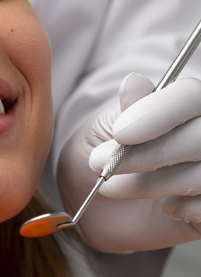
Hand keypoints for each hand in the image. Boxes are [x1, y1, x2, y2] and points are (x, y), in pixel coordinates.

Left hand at [57, 73, 200, 251]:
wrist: (99, 203)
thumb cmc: (103, 154)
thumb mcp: (103, 129)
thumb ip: (126, 109)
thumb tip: (134, 81)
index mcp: (185, 103)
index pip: (190, 95)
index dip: (158, 113)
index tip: (120, 133)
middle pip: (200, 136)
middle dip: (151, 154)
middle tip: (108, 166)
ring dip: (153, 184)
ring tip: (116, 188)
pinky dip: (182, 209)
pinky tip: (164, 206)